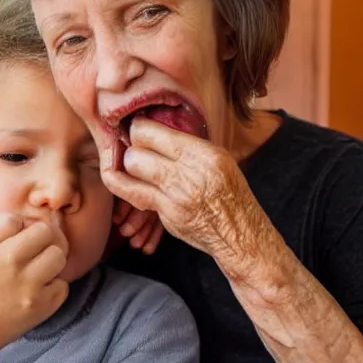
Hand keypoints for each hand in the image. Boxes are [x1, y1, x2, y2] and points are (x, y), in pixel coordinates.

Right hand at [0, 213, 68, 354]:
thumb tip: (22, 218)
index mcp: (4, 254)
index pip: (39, 227)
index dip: (34, 229)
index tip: (26, 238)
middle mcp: (21, 272)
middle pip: (53, 240)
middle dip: (46, 241)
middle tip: (35, 251)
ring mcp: (34, 293)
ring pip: (60, 260)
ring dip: (52, 261)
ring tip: (38, 267)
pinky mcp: (42, 310)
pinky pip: (63, 287)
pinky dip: (54, 285)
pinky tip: (39, 287)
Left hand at [101, 118, 271, 266]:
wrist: (240, 233)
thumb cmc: (230, 193)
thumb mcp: (219, 160)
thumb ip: (188, 146)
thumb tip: (156, 130)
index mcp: (204, 152)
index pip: (153, 131)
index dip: (138, 129)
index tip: (136, 131)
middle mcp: (190, 171)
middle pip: (138, 148)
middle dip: (131, 148)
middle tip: (135, 151)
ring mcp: (176, 194)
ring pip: (133, 168)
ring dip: (127, 166)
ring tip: (134, 167)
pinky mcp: (167, 214)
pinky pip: (134, 195)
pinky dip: (125, 187)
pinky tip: (122, 181)